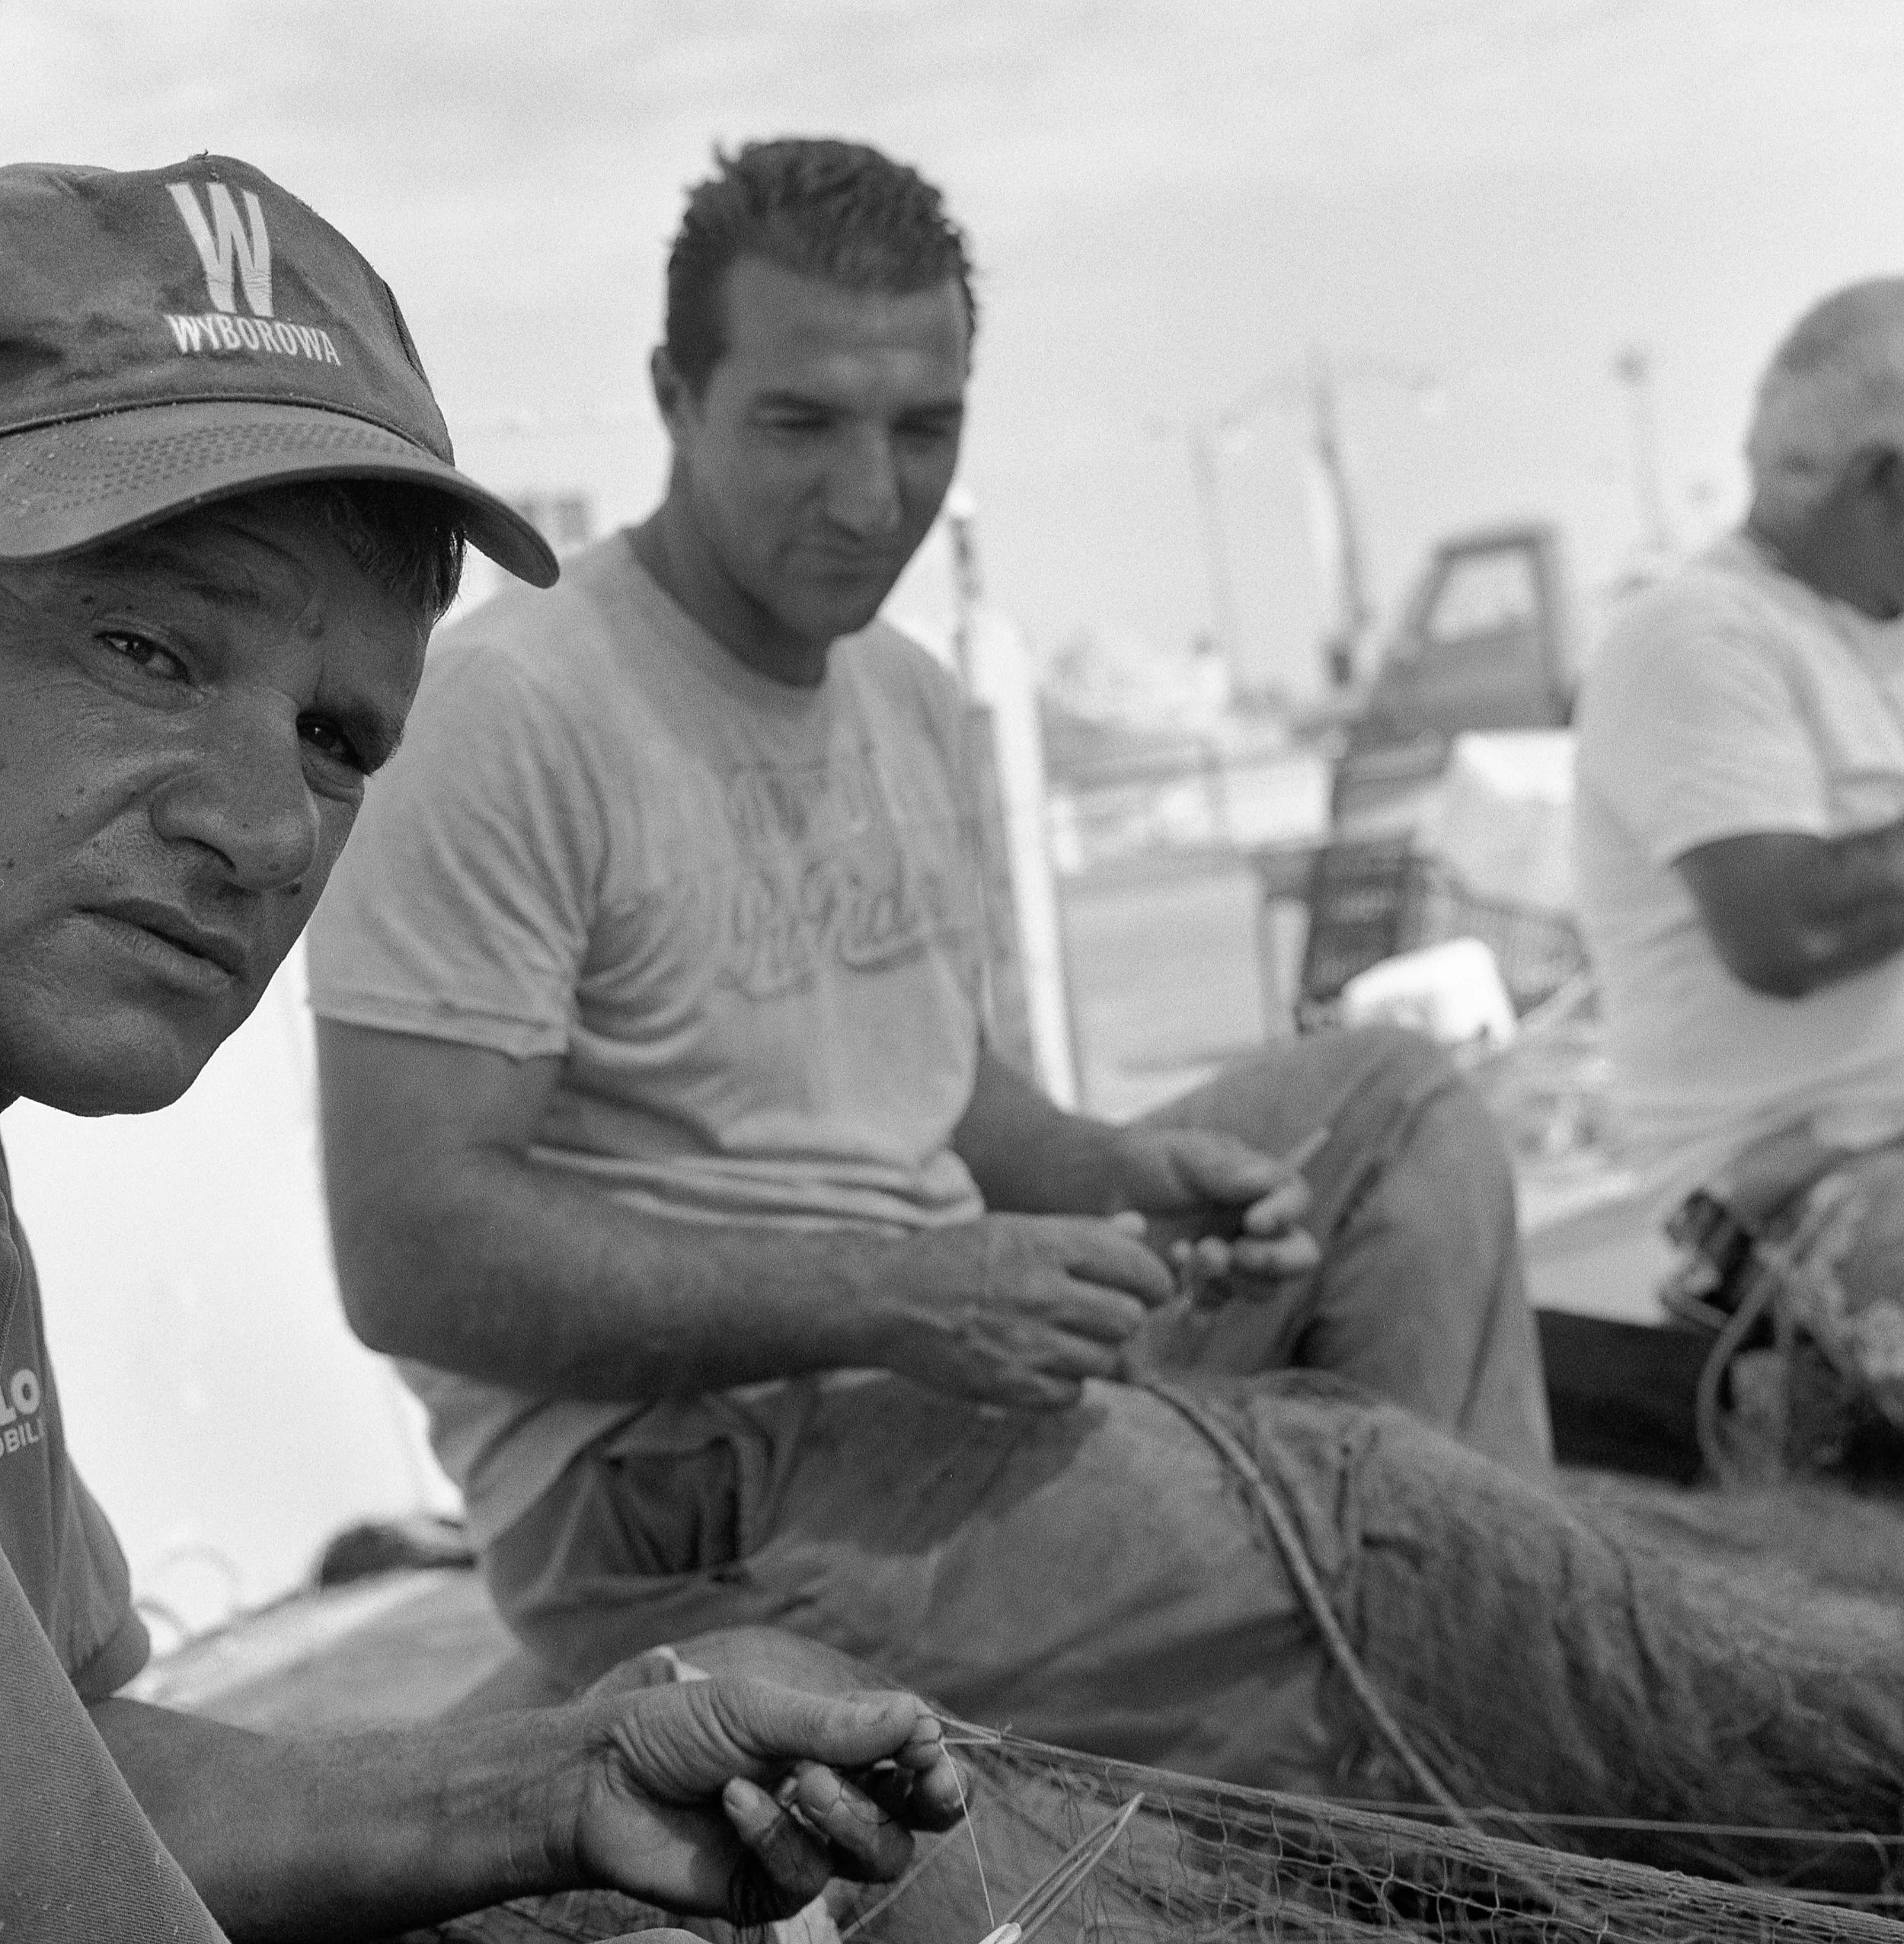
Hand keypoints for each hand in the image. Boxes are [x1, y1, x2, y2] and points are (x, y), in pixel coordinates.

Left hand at [572, 1676, 962, 1923]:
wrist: (600, 1780)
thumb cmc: (676, 1729)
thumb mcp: (756, 1708)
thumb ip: (836, 1724)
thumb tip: (919, 1718)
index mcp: (836, 1742)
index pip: (912, 1758)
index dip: (935, 1759)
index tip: (930, 1749)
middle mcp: (831, 1796)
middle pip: (913, 1817)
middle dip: (924, 1798)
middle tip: (922, 1781)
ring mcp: (804, 1845)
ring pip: (876, 1855)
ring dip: (848, 1814)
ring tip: (801, 1780)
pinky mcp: (769, 1889)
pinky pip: (806, 1876)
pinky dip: (776, 1835)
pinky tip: (735, 1801)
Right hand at [877, 1212, 1176, 1409]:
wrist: (888, 1300)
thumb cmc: (954, 1258)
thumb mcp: (1015, 1228)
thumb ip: (1082, 1231)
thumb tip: (1140, 1228)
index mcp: (1046, 1245)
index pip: (1137, 1267)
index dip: (1153, 1280)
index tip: (1147, 1288)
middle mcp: (1042, 1293)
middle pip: (1129, 1318)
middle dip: (1125, 1318)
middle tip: (1104, 1315)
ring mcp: (1027, 1344)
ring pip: (1107, 1360)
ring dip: (1097, 1352)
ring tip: (1067, 1339)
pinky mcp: (1011, 1386)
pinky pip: (1073, 1394)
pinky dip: (1067, 1383)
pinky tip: (1043, 1364)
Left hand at [1114, 1126, 1322, 1304]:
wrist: (1102, 1191)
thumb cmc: (1148, 1161)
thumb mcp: (1186, 1153)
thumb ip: (1226, 1169)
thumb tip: (1271, 1183)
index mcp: (1257, 1186)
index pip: (1295, 1199)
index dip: (1285, 1214)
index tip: (1254, 1222)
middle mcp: (1255, 1226)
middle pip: (1299, 1254)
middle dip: (1274, 1260)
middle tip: (1235, 1253)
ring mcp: (1233, 1259)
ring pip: (1264, 1286)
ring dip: (1233, 1277)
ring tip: (1186, 1254)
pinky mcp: (1205, 1286)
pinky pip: (1223, 1304)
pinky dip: (1206, 1297)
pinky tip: (1177, 1278)